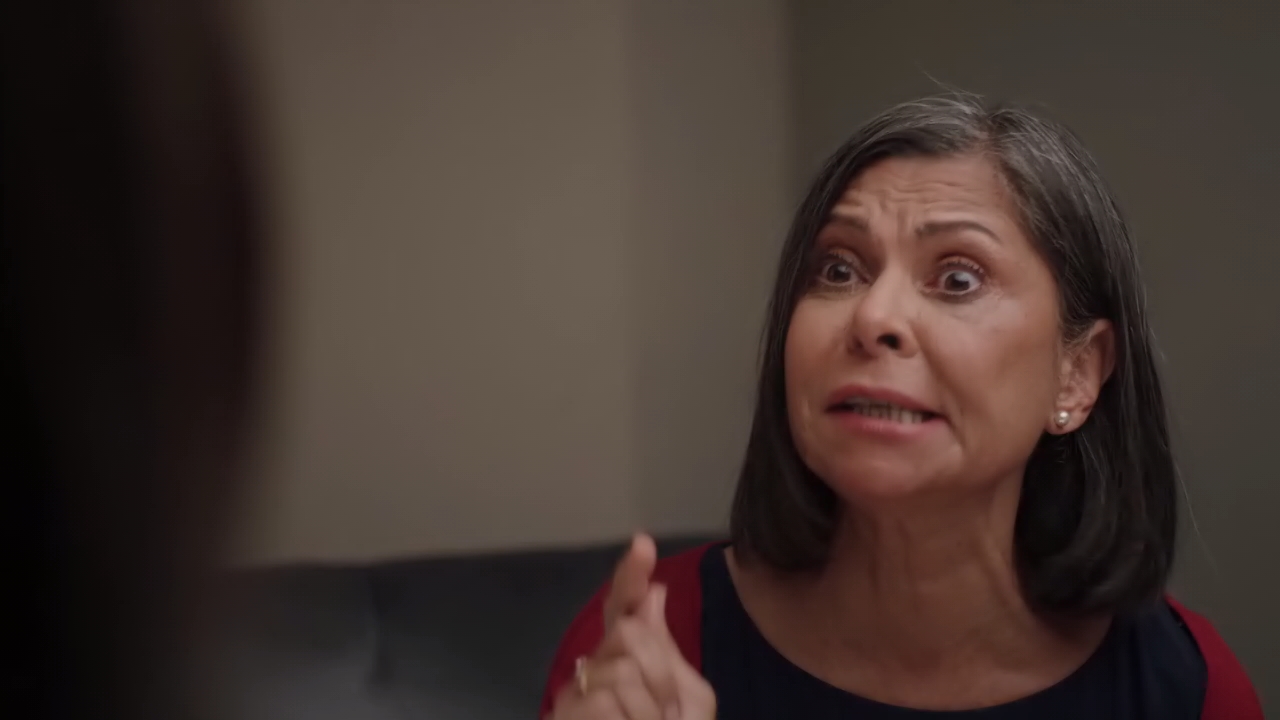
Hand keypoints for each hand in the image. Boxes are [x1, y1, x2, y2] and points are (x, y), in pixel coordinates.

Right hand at [548, 534, 715, 719]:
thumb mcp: (687, 703)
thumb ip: (667, 650)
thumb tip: (654, 593)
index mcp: (628, 660)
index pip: (626, 608)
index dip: (630, 576)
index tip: (643, 543)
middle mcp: (594, 669)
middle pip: (632, 634)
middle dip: (662, 674)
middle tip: (665, 715)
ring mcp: (575, 695)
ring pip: (624, 670)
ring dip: (651, 710)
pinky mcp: (562, 715)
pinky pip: (606, 700)